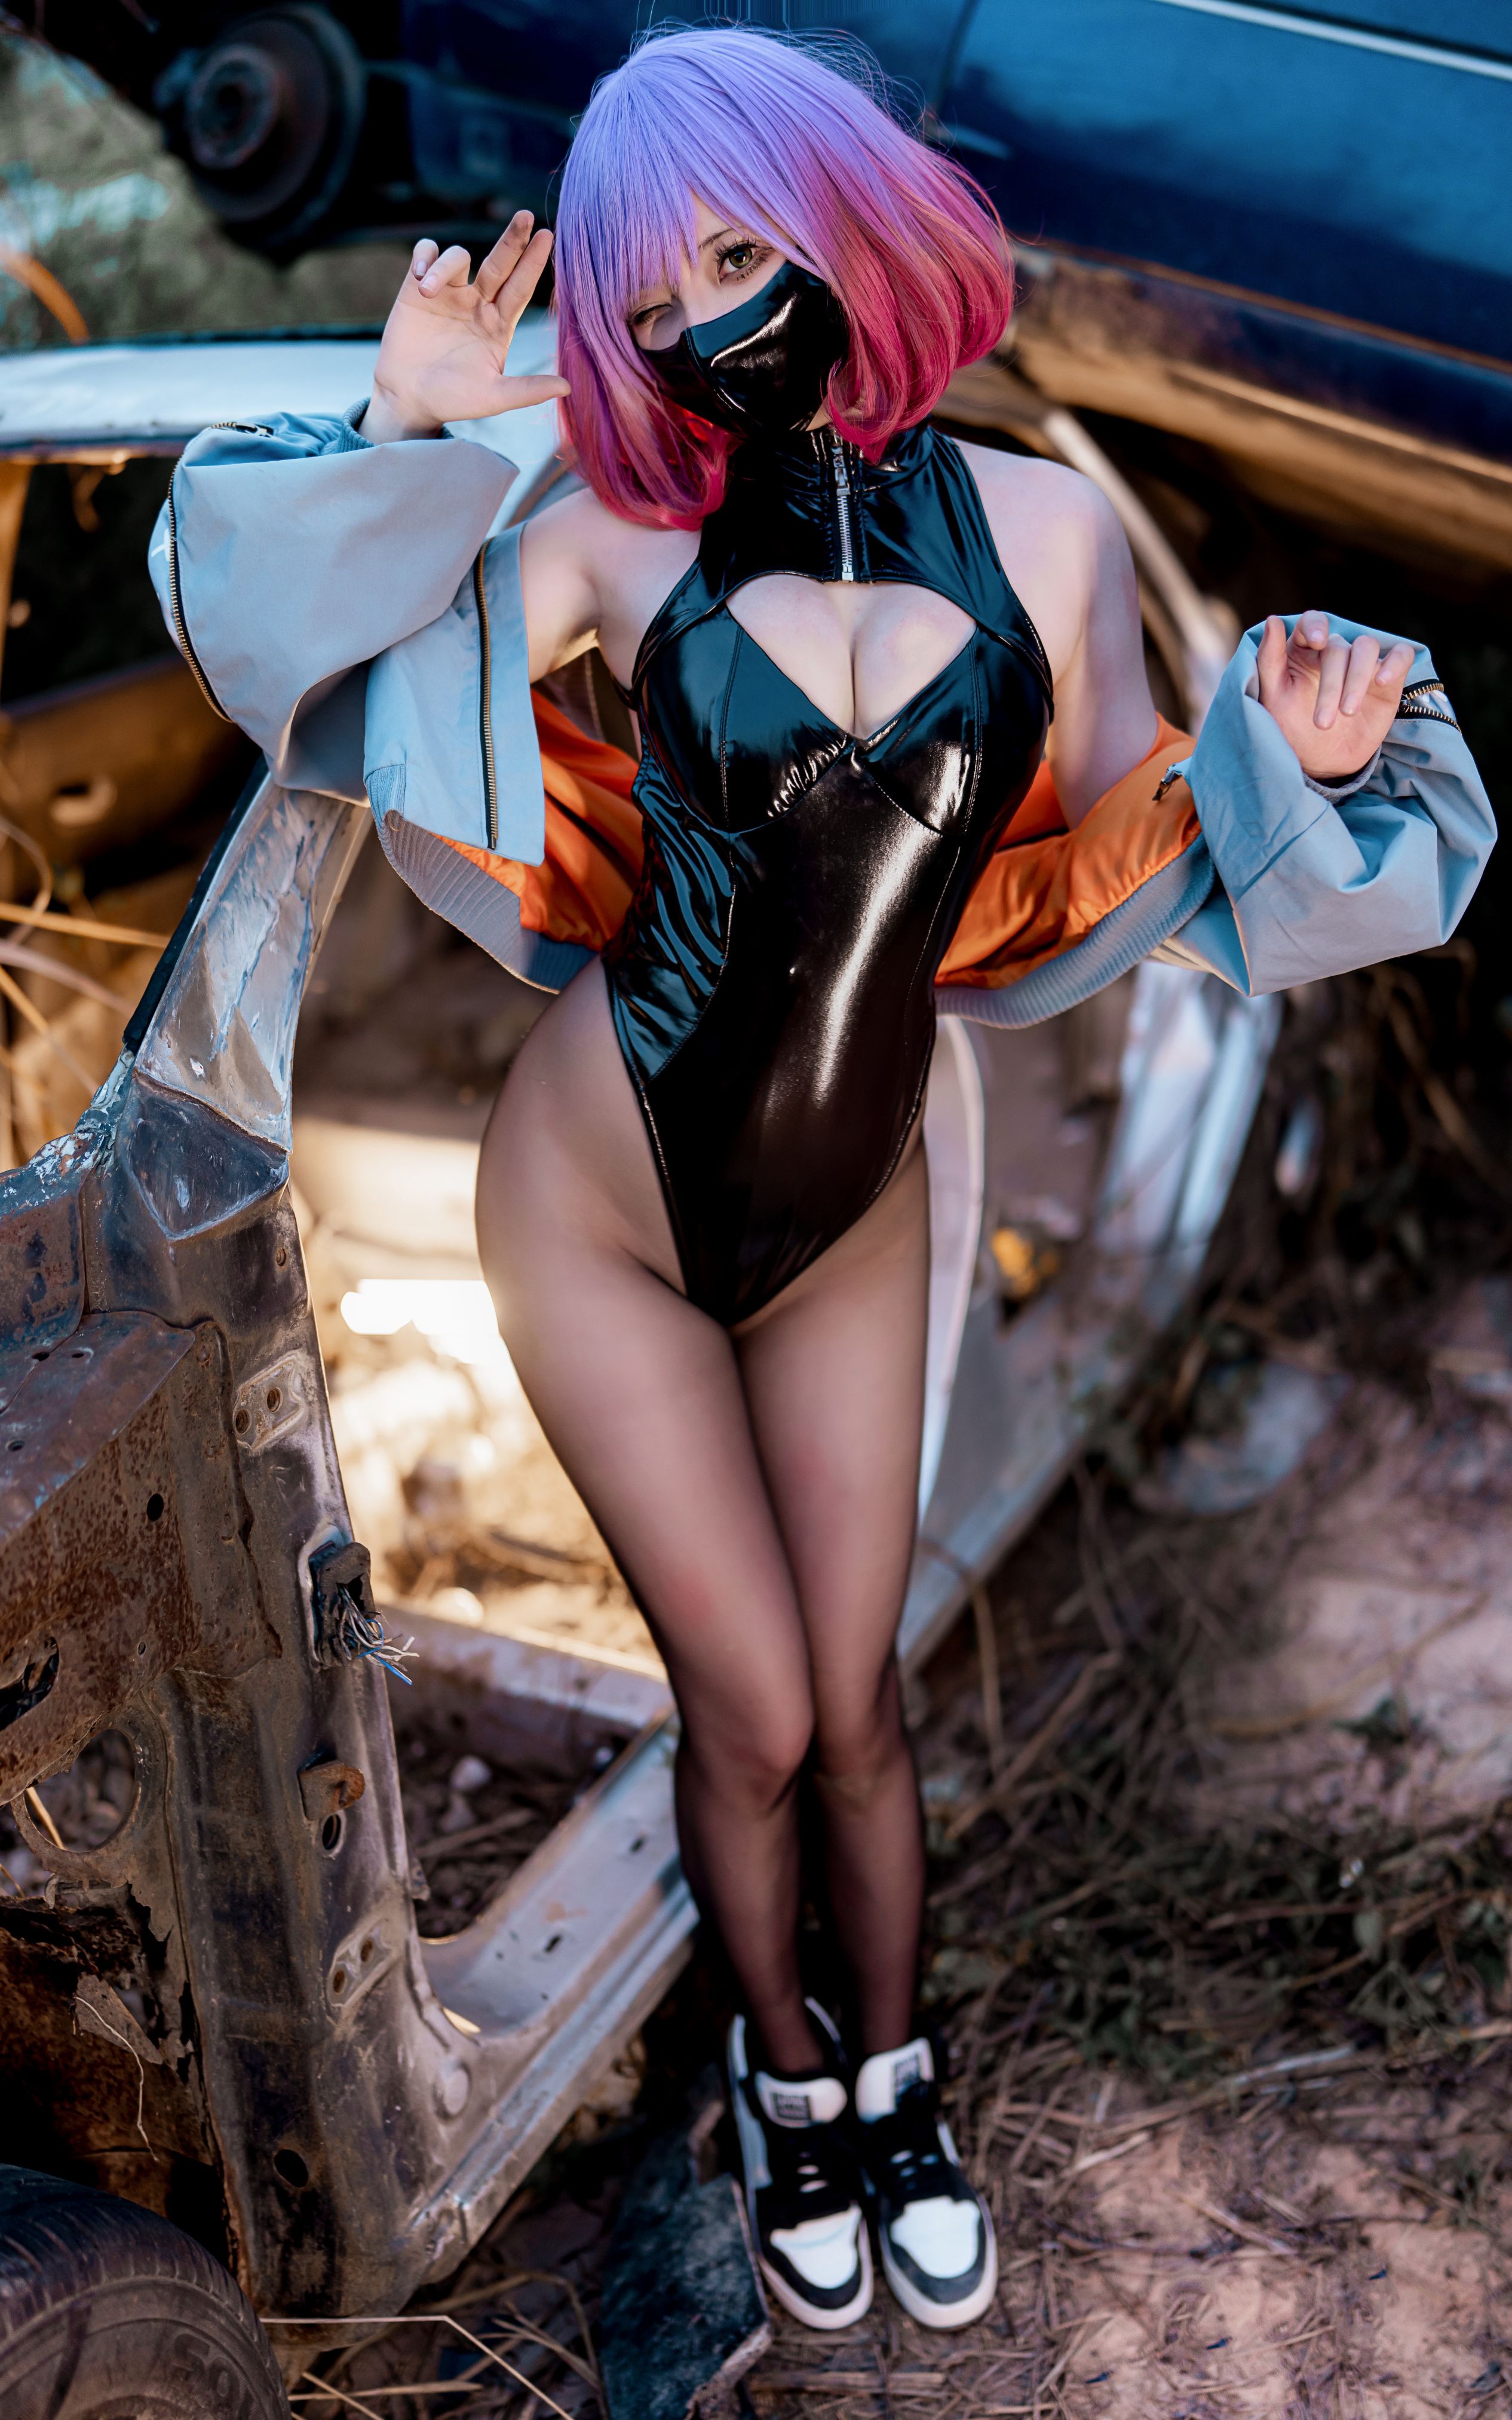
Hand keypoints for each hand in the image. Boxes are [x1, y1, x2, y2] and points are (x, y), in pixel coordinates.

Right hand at [364, 211, 568, 442]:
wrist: (409, 399)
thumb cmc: (453, 399)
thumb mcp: (493, 397)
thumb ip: (528, 390)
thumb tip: (568, 387)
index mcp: (498, 324)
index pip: (520, 287)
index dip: (533, 263)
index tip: (548, 237)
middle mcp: (477, 302)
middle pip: (499, 262)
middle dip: (512, 239)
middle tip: (525, 216)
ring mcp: (449, 292)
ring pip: (458, 257)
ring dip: (445, 266)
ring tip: (429, 290)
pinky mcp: (417, 287)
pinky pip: (426, 254)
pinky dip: (425, 257)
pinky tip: (419, 277)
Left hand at [1256, 611, 1413, 782]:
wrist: (1322, 763)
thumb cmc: (1293, 728)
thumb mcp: (1273, 698)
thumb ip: (1270, 659)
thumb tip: (1273, 620)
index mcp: (1305, 651)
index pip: (1312, 622)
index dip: (1315, 625)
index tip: (1316, 641)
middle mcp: (1335, 653)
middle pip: (1339, 648)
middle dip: (1331, 685)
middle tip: (1322, 723)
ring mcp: (1363, 664)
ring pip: (1367, 648)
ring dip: (1357, 679)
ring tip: (1348, 712)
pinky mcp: (1388, 680)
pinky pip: (1401, 655)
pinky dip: (1395, 663)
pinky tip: (1381, 682)